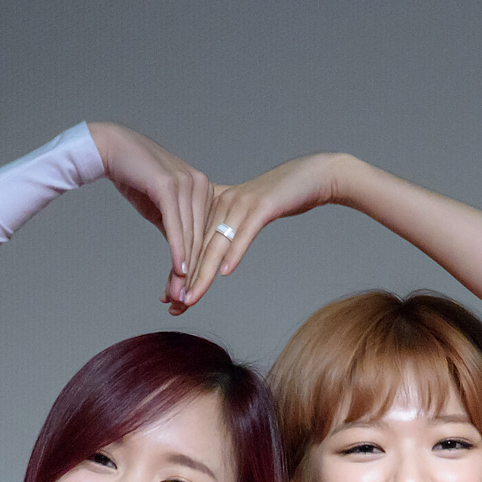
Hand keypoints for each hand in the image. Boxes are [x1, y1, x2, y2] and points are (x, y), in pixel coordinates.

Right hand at [88, 122, 215, 311]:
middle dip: (192, 275)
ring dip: (184, 270)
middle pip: (199, 240)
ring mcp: (188, 184)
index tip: (188, 295)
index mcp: (204, 190)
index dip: (197, 269)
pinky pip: (177, 226)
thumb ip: (175, 229)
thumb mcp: (160, 209)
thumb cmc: (136, 178)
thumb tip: (182, 259)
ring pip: (190, 237)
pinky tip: (179, 272)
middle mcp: (201, 186)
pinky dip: (178, 250)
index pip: (204, 237)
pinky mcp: (170, 186)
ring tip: (179, 296)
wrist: (112, 150)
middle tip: (184, 303)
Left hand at [180, 152, 345, 306]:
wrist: (313, 175)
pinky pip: (245, 232)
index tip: (169, 300)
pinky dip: (234, 252)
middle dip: (185, 280)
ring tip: (191, 297)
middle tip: (173, 305)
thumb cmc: (281, 200)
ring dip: (203, 273)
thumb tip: (216, 260)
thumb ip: (229, 232)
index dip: (180, 274)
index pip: (193, 246)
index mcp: (215, 205)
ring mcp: (242, 204)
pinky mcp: (263, 205)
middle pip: (200, 249)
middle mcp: (223, 203)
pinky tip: (225, 271)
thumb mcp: (248, 217)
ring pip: (217, 244)